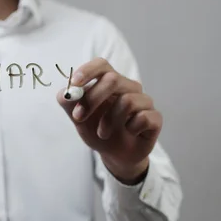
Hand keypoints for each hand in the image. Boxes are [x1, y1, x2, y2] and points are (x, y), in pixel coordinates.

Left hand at [56, 58, 162, 183]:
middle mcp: (128, 87)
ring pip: (127, 101)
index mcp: (109, 81)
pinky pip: (143, 118)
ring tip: (102, 133)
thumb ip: (69, 104)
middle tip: (79, 117)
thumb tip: (64, 93)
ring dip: (108, 121)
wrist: (115, 155)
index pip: (101, 65)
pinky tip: (128, 133)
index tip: (75, 84)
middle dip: (92, 99)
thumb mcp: (78, 118)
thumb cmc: (97, 130)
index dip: (88, 70)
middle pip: (113, 79)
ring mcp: (143, 101)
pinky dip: (130, 129)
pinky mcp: (155, 117)